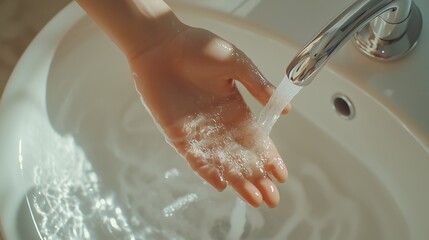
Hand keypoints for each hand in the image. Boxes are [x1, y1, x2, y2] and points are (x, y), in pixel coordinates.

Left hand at [129, 25, 289, 207]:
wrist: (161, 46)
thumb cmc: (199, 48)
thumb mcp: (236, 64)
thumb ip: (258, 86)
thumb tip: (286, 110)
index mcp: (236, 109)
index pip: (257, 139)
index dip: (269, 157)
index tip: (282, 174)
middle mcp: (220, 125)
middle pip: (243, 157)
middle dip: (258, 177)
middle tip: (273, 198)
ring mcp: (200, 132)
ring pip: (223, 163)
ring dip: (238, 181)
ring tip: (255, 200)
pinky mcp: (178, 135)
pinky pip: (195, 159)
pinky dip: (208, 172)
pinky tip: (222, 186)